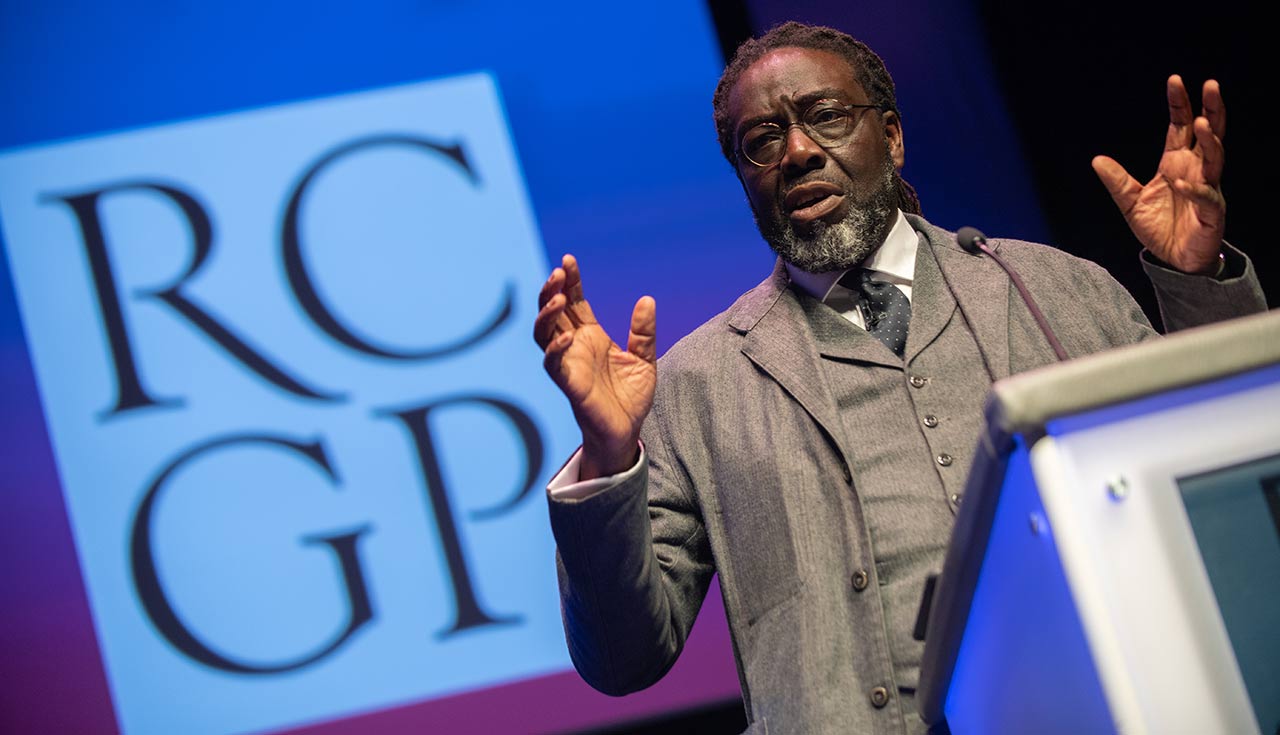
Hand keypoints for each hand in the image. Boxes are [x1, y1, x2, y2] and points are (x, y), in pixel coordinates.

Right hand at [534, 255, 656, 479]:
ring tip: (557, 298)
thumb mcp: (644, 359)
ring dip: (546, 315)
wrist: (626, 431)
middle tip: (558, 272)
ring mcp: (568, 364)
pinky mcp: (568, 384)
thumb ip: (643, 332)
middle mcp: (574, 347)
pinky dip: (556, 348)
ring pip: (543, 333)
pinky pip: (553, 363)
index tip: (568, 260)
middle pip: (553, 312)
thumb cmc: (630, 398)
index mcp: (590, 337)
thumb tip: (647, 300)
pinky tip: (567, 336)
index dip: (570, 282)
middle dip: (551, 290)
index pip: (574, 302)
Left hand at [1092, 75, 1225, 274]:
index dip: (1180, 104)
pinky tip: (1181, 181)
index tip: (1175, 80)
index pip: (1180, 126)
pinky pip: (1206, 197)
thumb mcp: (1130, 203)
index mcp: (1177, 162)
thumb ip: (1117, 182)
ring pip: (1215, 159)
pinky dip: (1194, 189)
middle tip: (1211, 85)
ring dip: (1210, 141)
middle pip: (1209, 133)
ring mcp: (1207, 189)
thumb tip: (1096, 160)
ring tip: (1201, 123)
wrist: (1174, 261)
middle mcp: (1196, 170)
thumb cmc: (1159, 229)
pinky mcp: (1211, 213)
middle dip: (1211, 109)